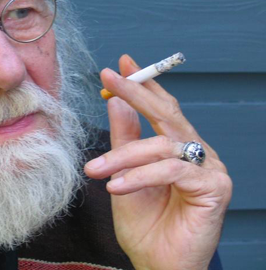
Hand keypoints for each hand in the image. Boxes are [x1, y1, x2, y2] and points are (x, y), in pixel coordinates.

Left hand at [84, 54, 231, 269]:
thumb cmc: (144, 223)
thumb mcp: (124, 173)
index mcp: (177, 147)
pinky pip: (172, 170)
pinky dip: (141, 175)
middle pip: (168, 113)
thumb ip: (124, 138)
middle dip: (138, 92)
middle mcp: (197, 152)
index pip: (163, 107)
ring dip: (124, 155)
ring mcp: (210, 169)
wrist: (158, 264)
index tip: (123, 62)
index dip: (145, 83)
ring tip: (96, 170)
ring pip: (163, 145)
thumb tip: (115, 102)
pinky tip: (118, 186)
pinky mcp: (215, 188)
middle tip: (111, 78)